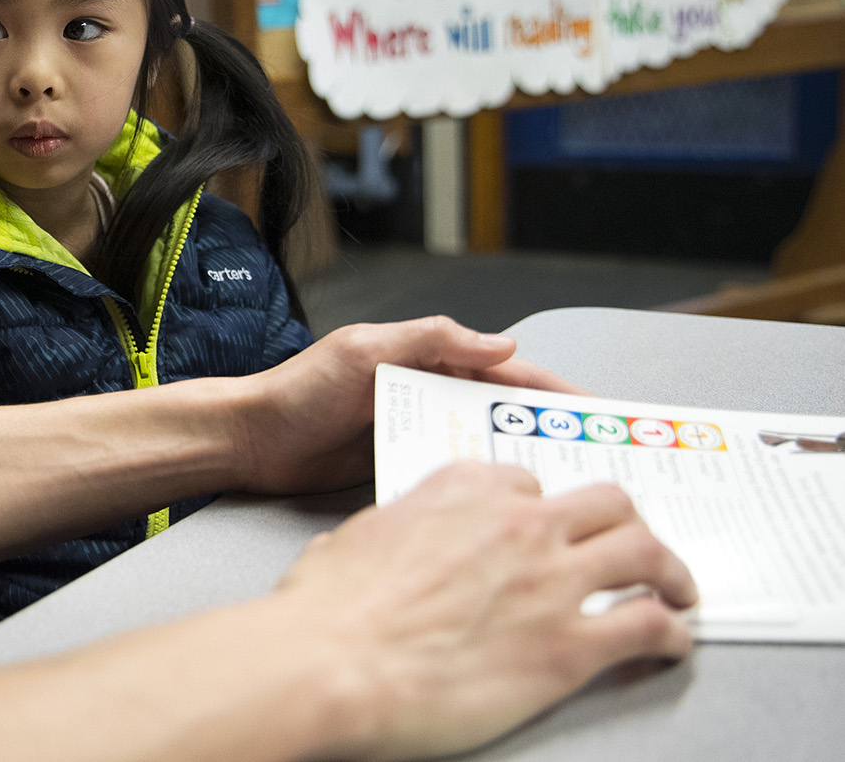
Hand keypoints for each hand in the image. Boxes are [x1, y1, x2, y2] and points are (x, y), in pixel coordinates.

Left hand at [229, 316, 583, 493]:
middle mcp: (424, 390)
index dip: (550, 389)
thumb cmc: (298, 390)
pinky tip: (508, 505)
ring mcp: (412, 427)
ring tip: (565, 486)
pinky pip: (450, 470)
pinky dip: (481, 483)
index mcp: (423, 355)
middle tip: (595, 458)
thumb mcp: (363, 350)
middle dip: (547, 428)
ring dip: (520, 460)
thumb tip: (501, 343)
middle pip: (501, 408)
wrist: (250, 441)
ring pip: (481, 442)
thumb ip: (429, 340)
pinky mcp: (398, 463)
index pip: (502, 368)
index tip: (594, 411)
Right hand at [276, 462, 696, 759]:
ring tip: (678, 588)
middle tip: (632, 544)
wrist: (330, 663)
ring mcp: (551, 580)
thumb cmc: (325, 610)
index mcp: (461, 490)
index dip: (542, 504)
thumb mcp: (349, 542)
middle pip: (605, 500)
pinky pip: (649, 626)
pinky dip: (671, 633)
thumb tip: (370, 549)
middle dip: (625, 521)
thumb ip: (387, 533)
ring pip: (645, 550)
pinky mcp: (569, 647)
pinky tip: (673, 643)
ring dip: (671, 570)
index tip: (548, 521)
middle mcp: (517, 523)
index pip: (524, 481)